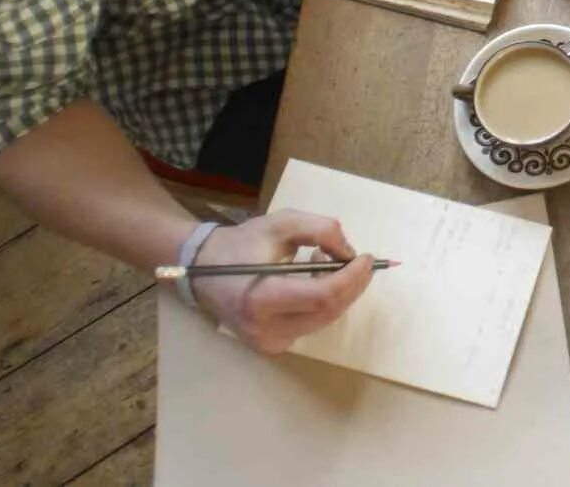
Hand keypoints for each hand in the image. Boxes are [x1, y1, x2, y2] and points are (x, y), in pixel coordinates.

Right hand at [193, 209, 376, 352]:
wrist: (203, 269)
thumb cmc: (242, 244)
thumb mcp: (281, 223)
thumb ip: (321, 230)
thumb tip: (350, 253)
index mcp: (262, 299)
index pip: (323, 296)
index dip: (351, 277)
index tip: (366, 257)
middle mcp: (265, 329)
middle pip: (329, 312)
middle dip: (352, 285)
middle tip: (361, 262)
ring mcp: (268, 343)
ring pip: (323, 320)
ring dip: (338, 292)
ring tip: (327, 262)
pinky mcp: (272, 345)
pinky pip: (311, 323)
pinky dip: (323, 302)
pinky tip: (314, 279)